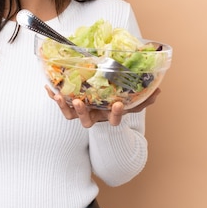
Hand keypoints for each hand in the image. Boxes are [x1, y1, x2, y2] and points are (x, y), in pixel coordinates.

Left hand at [46, 86, 160, 127]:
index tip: (118, 105)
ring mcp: (81, 112)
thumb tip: (158, 91)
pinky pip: (60, 102)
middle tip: (79, 102)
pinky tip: (48, 86)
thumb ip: (145, 99)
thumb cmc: (119, 103)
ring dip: (64, 105)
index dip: (115, 115)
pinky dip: (54, 95)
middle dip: (81, 112)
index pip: (114, 119)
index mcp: (109, 116)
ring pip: (70, 114)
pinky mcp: (70, 104)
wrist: (105, 104)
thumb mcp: (133, 102)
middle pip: (86, 120)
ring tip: (59, 95)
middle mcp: (93, 116)